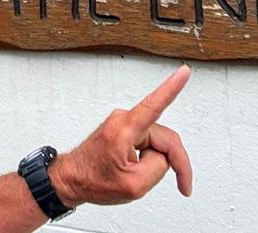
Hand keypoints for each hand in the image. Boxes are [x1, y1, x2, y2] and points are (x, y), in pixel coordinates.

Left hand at [49, 65, 192, 206]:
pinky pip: (149, 142)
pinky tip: (138, 168)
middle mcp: (124, 120)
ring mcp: (124, 123)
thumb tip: (164, 155)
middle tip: (183, 185)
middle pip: (165, 138)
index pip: (153, 106)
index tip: (184, 71)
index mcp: (124, 130)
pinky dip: (151, 158)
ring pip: (158, 143)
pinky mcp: (125, 129)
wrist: (73, 179)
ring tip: (139, 175)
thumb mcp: (133, 185)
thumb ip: (158, 166)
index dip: (172, 87)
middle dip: (174, 162)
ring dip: (157, 162)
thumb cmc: (94, 180)